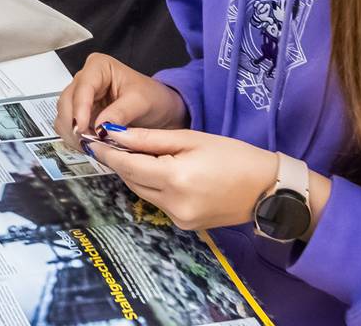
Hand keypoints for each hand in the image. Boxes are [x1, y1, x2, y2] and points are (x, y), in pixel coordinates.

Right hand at [55, 52, 190, 148]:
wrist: (159, 110)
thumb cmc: (152, 97)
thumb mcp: (141, 102)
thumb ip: (120, 113)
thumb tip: (101, 127)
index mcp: (98, 67)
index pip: (82, 87)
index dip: (80, 108)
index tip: (82, 127)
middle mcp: (85, 80)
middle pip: (67, 102)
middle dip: (74, 124)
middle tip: (88, 142)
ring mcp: (80, 98)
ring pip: (64, 116)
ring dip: (73, 133)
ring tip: (91, 145)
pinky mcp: (80, 115)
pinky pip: (69, 128)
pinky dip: (75, 139)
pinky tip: (89, 145)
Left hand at [91, 127, 287, 232]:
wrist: (267, 189)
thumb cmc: (234, 156)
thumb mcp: (192, 139)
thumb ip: (151, 139)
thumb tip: (117, 134)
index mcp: (175, 178)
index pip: (128, 166)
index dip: (108, 153)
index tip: (93, 141)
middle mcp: (173, 204)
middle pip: (132, 181)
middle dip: (122, 162)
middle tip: (115, 142)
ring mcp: (179, 219)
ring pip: (144, 192)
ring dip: (138, 174)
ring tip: (142, 153)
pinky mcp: (185, 225)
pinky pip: (159, 201)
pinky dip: (155, 185)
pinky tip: (165, 171)